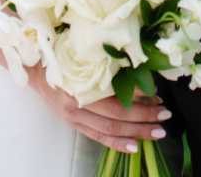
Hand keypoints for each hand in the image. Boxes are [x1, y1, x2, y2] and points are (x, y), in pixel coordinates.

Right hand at [28, 65, 170, 153]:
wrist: (35, 69)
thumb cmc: (61, 56)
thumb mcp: (81, 54)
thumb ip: (105, 62)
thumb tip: (137, 68)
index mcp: (78, 85)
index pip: (112, 95)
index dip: (135, 96)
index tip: (155, 93)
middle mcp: (76, 106)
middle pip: (116, 116)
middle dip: (143, 116)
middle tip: (165, 114)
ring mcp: (75, 118)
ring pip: (110, 130)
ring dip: (137, 131)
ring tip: (158, 131)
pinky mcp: (75, 125)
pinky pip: (98, 137)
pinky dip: (118, 143)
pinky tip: (135, 146)